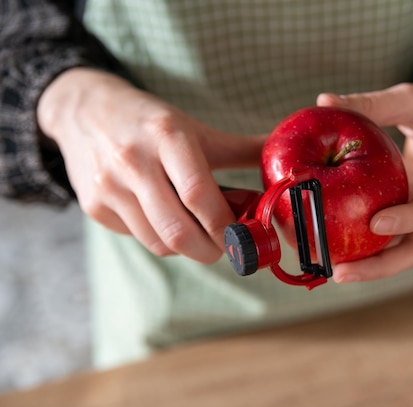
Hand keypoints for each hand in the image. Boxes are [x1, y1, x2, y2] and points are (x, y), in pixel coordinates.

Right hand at [38, 68, 264, 263]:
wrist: (85, 110)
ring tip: (200, 230)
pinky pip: (138, 238)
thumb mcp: (195, 128)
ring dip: (188, 247)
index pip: (199, 195)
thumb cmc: (150, 122)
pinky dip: (160, 238)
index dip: (226, 226)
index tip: (245, 235)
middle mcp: (133, 161)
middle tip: (227, 246)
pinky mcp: (94, 206)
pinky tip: (167, 218)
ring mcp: (108, 186)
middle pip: (177, 231)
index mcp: (167, 136)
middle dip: (211, 250)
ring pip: (158, 242)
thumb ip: (242, 149)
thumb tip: (287, 163)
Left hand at [317, 77, 412, 281]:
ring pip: (409, 252)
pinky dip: (373, 251)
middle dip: (382, 265)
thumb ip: (372, 103)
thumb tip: (323, 101)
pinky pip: (399, 242)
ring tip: (334, 272)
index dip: (411, 217)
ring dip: (374, 266)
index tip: (376, 224)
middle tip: (341, 272)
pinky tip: (340, 254)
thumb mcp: (412, 98)